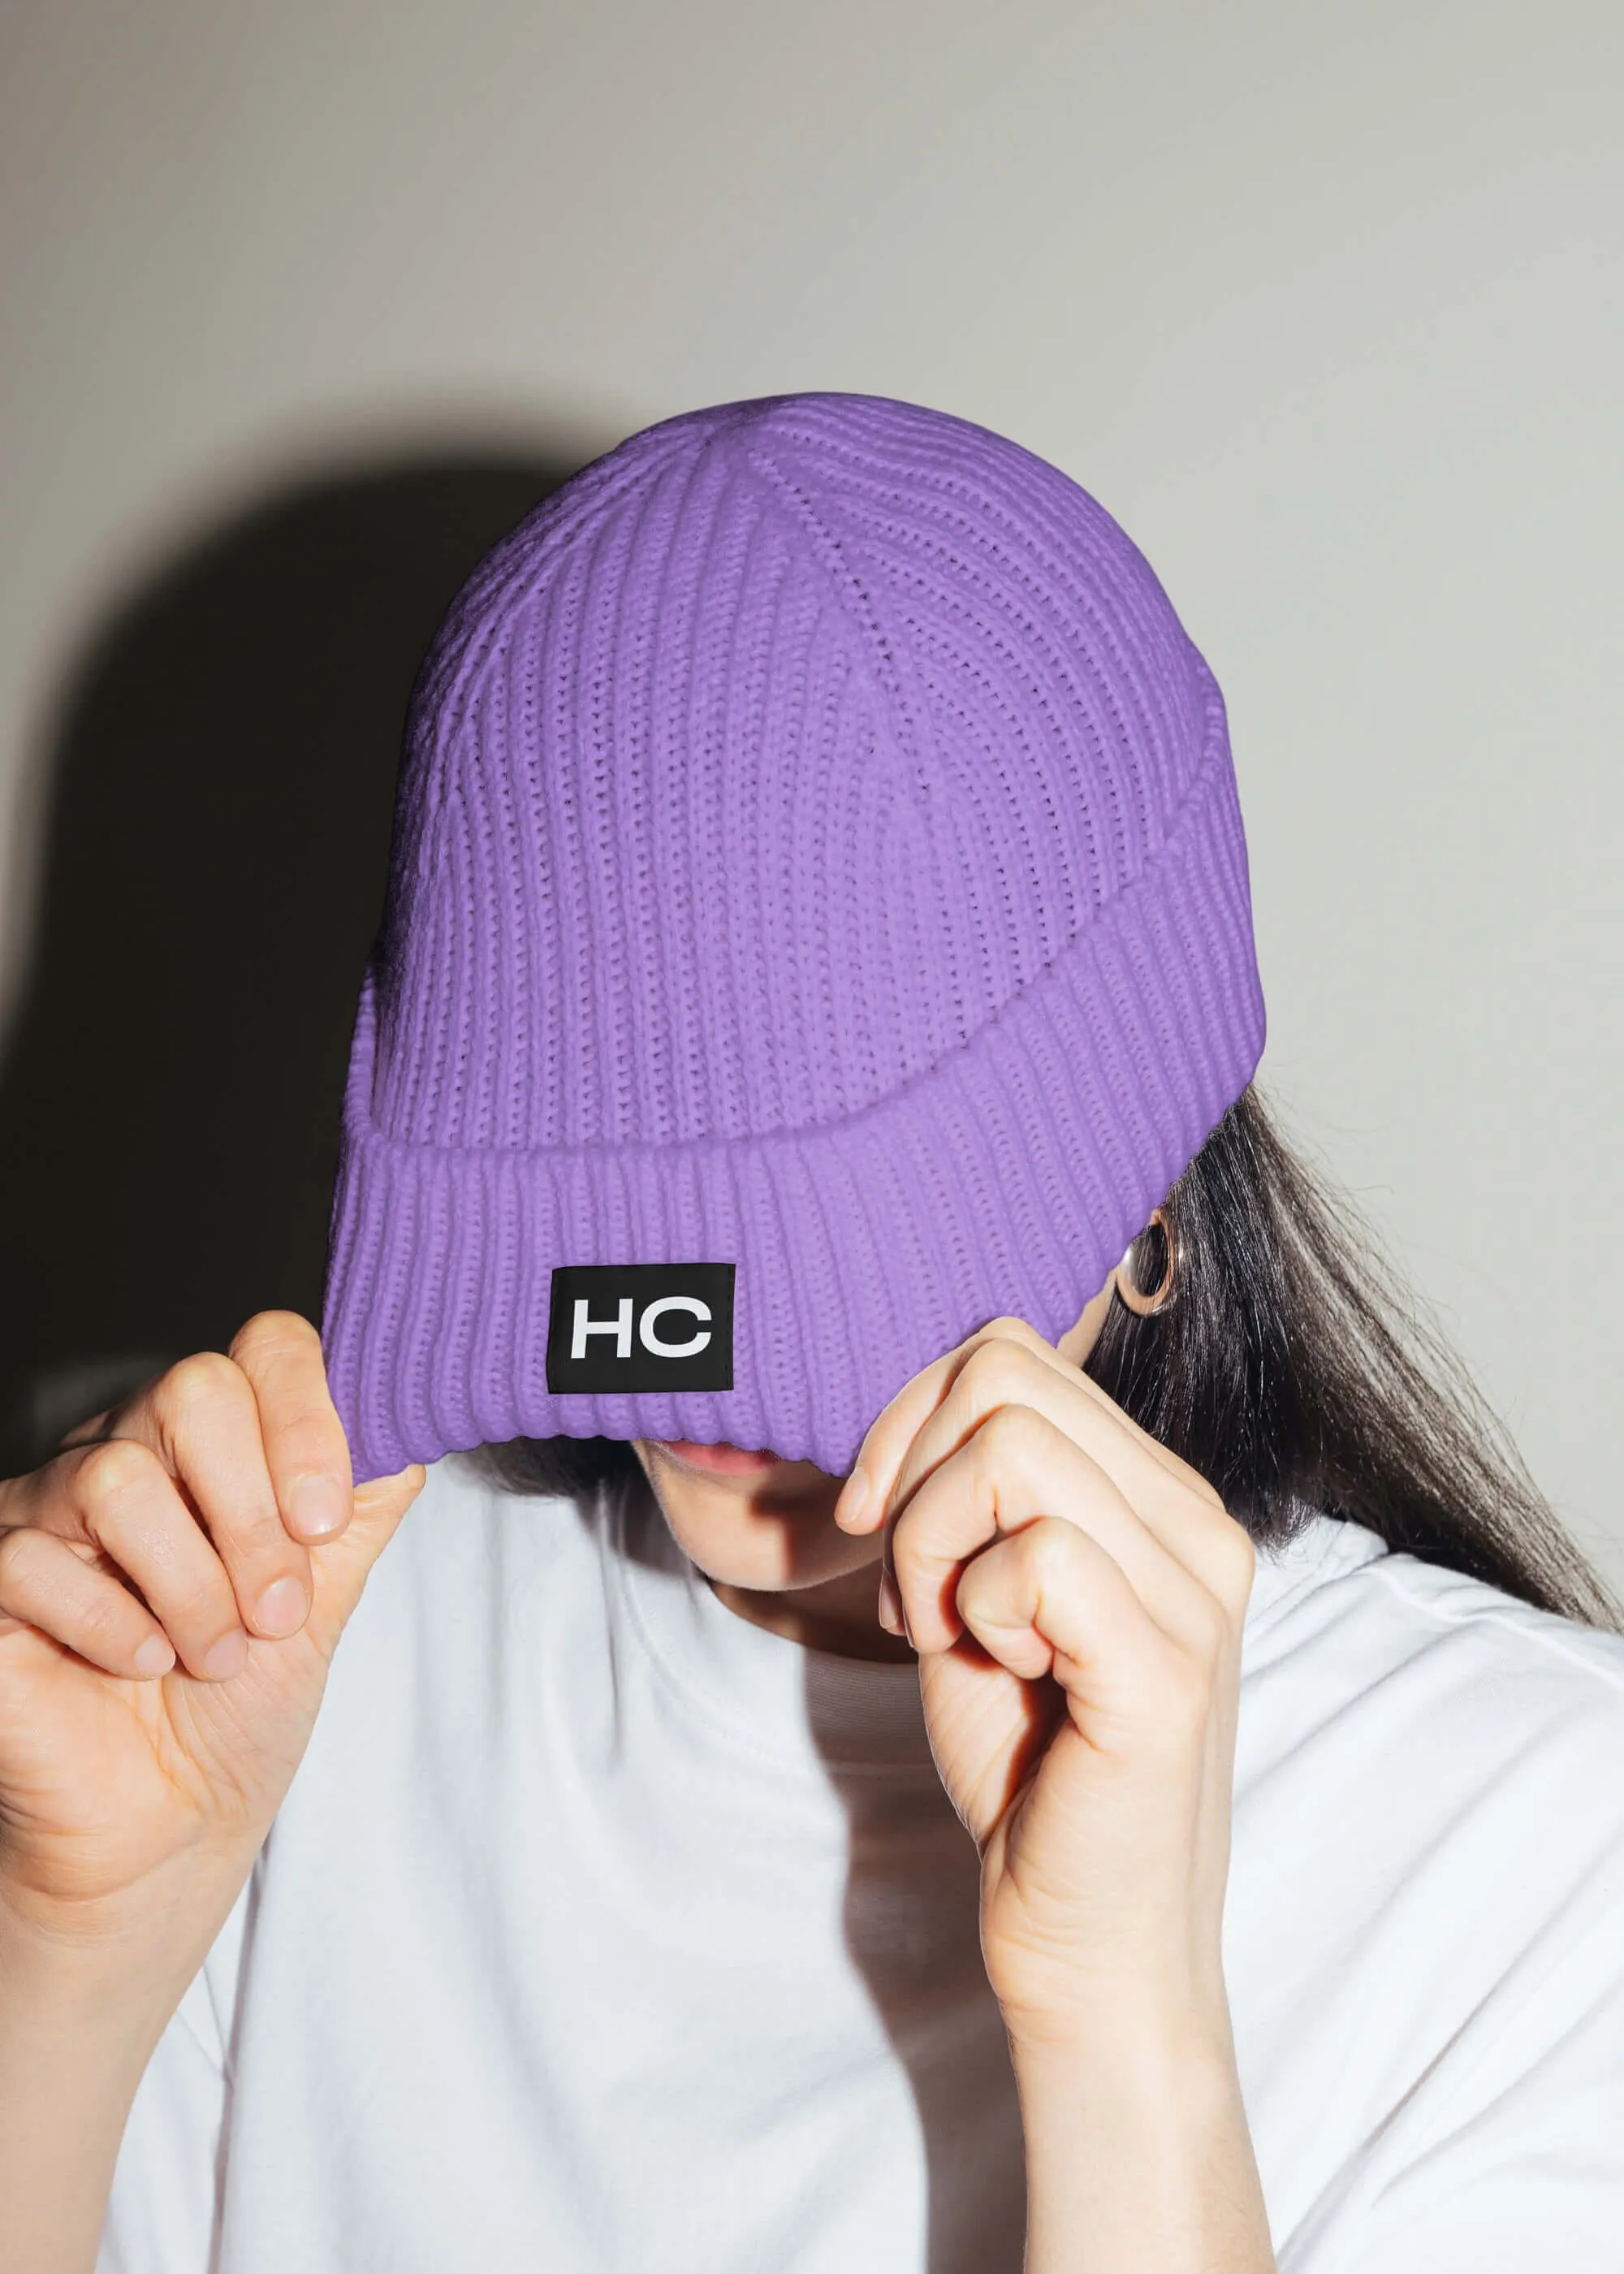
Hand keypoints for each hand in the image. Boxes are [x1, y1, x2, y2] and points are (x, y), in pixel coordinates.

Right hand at [0, 1312, 421, 1948]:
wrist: (176, 1824)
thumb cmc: (243, 1704)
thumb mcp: (330, 1590)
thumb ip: (365, 1497)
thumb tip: (403, 1408)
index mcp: (216, 1442)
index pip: (263, 1348)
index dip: (308, 1420)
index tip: (326, 1522)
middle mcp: (130, 1451)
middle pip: (194, 1390)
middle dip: (253, 1513)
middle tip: (275, 1610)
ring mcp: (48, 1509)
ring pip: (117, 1477)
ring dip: (192, 1585)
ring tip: (214, 1656)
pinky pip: (34, 1558)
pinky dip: (113, 1624)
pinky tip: (141, 1666)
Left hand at [835, 1315, 1254, 2047]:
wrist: (1086, 1936)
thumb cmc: (1028, 1767)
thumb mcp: (980, 1591)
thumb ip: (969, 1487)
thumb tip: (910, 1397)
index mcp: (1159, 1493)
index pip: (1007, 1351)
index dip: (908, 1424)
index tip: (883, 1529)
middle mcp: (1196, 1522)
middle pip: (1000, 1373)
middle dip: (912, 1475)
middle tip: (919, 1591)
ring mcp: (1195, 1592)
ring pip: (1007, 1447)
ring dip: (933, 1545)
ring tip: (964, 1633)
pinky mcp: (1166, 1666)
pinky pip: (1034, 1555)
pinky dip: (975, 1609)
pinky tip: (1009, 1674)